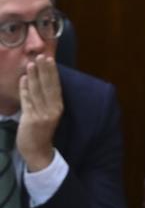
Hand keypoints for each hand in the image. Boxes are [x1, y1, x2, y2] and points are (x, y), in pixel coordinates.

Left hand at [17, 55, 62, 171]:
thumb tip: (35, 79)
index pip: (55, 87)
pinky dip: (25, 89)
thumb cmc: (40, 131)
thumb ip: (43, 99)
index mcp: (58, 108)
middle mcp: (52, 110)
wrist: (37, 150)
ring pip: (37, 91)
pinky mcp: (31, 119)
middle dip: (44, 71)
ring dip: (34, 76)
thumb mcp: (47, 114)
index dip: (52, 73)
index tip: (49, 59)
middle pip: (48, 87)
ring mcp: (42, 115)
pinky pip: (27, 101)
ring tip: (31, 64)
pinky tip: (24, 79)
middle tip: (41, 56)